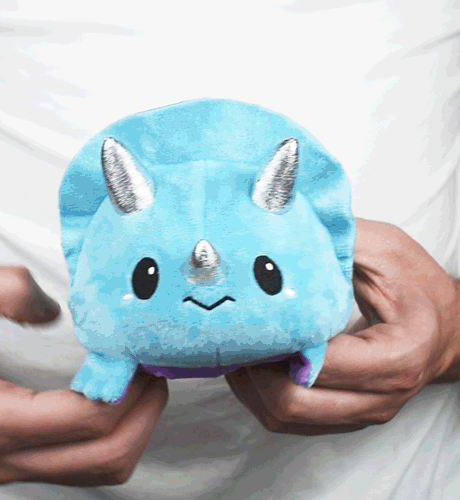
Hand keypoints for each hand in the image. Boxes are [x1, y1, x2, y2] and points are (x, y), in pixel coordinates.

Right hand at [0, 265, 167, 485]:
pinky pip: (86, 464)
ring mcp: (13, 462)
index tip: (141, 357)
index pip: (89, 419)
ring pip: (101, 468)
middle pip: (106, 454)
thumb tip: (55, 311)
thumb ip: (6, 291)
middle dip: (144, 412)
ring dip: (134, 429)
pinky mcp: (21, 458)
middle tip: (153, 371)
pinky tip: (117, 401)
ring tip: (142, 385)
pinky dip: (114, 437)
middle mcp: (5, 453)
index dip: (128, 389)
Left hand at [226, 219, 459, 434]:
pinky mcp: (348, 414)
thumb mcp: (383, 248)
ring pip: (286, 418)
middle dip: (253, 371)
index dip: (275, 341)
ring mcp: (364, 411)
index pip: (318, 362)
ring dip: (251, 388)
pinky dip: (262, 396)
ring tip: (237, 350)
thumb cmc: (418, 285)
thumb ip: (333, 241)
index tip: (251, 316)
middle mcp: (382, 395)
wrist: (447, 323)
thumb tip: (277, 232)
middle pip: (293, 403)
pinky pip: (293, 420)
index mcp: (398, 354)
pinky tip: (253, 366)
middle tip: (236, 336)